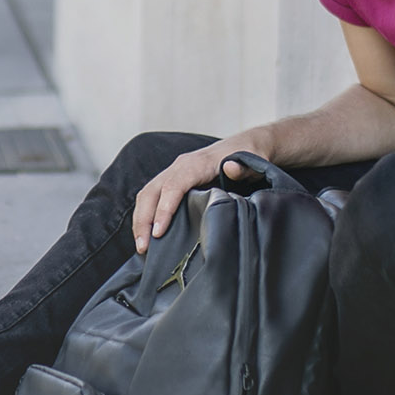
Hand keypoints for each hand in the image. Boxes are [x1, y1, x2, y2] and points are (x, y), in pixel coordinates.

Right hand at [131, 135, 269, 254]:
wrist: (247, 146)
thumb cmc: (248, 157)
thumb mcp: (253, 162)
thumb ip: (243, 168)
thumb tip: (231, 168)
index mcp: (197, 164)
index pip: (173, 186)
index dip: (164, 209)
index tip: (158, 232)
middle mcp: (180, 167)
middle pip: (152, 191)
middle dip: (143, 220)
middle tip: (143, 247)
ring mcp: (174, 173)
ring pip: (147, 194)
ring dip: (140, 220)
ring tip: (142, 247)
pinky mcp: (174, 181)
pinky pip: (152, 197)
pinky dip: (145, 216)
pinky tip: (148, 235)